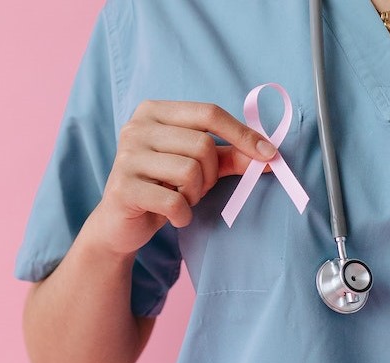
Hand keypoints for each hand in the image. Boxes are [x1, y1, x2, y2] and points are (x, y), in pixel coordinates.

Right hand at [83, 100, 278, 255]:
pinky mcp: (123, 187)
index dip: (243, 134)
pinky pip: (173, 201)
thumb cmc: (161, 187)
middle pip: (202, 144)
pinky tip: (173, 216)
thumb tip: (270, 155)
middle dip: (211, 174)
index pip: (208, 112)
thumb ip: (229, 156)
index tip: (270, 155)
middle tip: (196, 188)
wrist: (119, 223)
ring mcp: (126, 156)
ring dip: (195, 194)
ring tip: (181, 199)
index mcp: (153, 111)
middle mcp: (136, 127)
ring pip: (190, 171)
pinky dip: (182, 214)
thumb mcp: (197, 166)